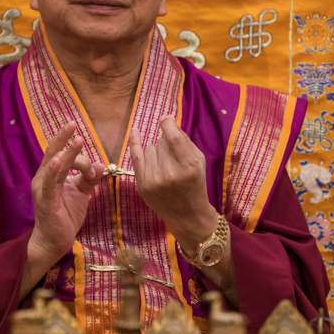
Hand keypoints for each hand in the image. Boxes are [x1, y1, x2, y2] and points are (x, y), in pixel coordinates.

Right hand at [27, 123, 100, 269]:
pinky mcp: (46, 200)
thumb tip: (101, 164)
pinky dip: (53, 171)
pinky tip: (57, 161)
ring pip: (55, 165)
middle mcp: (44, 178)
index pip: (62, 155)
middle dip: (63, 137)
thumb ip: (89, 178)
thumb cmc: (65, 215)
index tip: (95, 169)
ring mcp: (43, 189)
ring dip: (67, 152)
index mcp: (52, 175)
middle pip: (53, 152)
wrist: (55, 241)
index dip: (80, 155)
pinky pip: (49, 183)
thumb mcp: (81, 193)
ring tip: (77, 139)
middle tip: (73, 123)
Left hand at [128, 116, 216, 251]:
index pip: (173, 137)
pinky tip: (134, 131)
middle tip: (175, 160)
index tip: (166, 118)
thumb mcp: (199, 161)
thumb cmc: (195, 184)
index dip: (167, 124)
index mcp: (188, 166)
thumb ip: (185, 141)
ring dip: (157, 152)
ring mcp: (153, 181)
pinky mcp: (142, 186)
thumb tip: (167, 120)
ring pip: (149, 148)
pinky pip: (135, 157)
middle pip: (161, 143)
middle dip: (167, 146)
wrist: (187, 215)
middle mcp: (169, 174)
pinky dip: (135, 143)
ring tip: (166, 167)